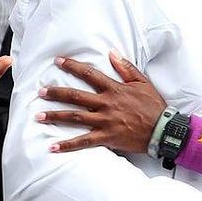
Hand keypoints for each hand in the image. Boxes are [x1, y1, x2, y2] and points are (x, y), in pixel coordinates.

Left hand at [35, 50, 166, 153]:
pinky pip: (83, 142)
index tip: (58, 61)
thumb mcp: (142, 82)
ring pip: (74, 117)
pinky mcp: (106, 137)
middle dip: (56, 93)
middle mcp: (106, 104)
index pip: (89, 74)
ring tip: (38, 116)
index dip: (72, 66)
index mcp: (114, 89)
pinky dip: (67, 145)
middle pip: (75, 96)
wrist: (163, 130)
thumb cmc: (154, 106)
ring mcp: (105, 121)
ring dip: (55, 116)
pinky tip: (52, 147)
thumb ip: (126, 67)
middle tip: (40, 92)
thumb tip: (112, 53)